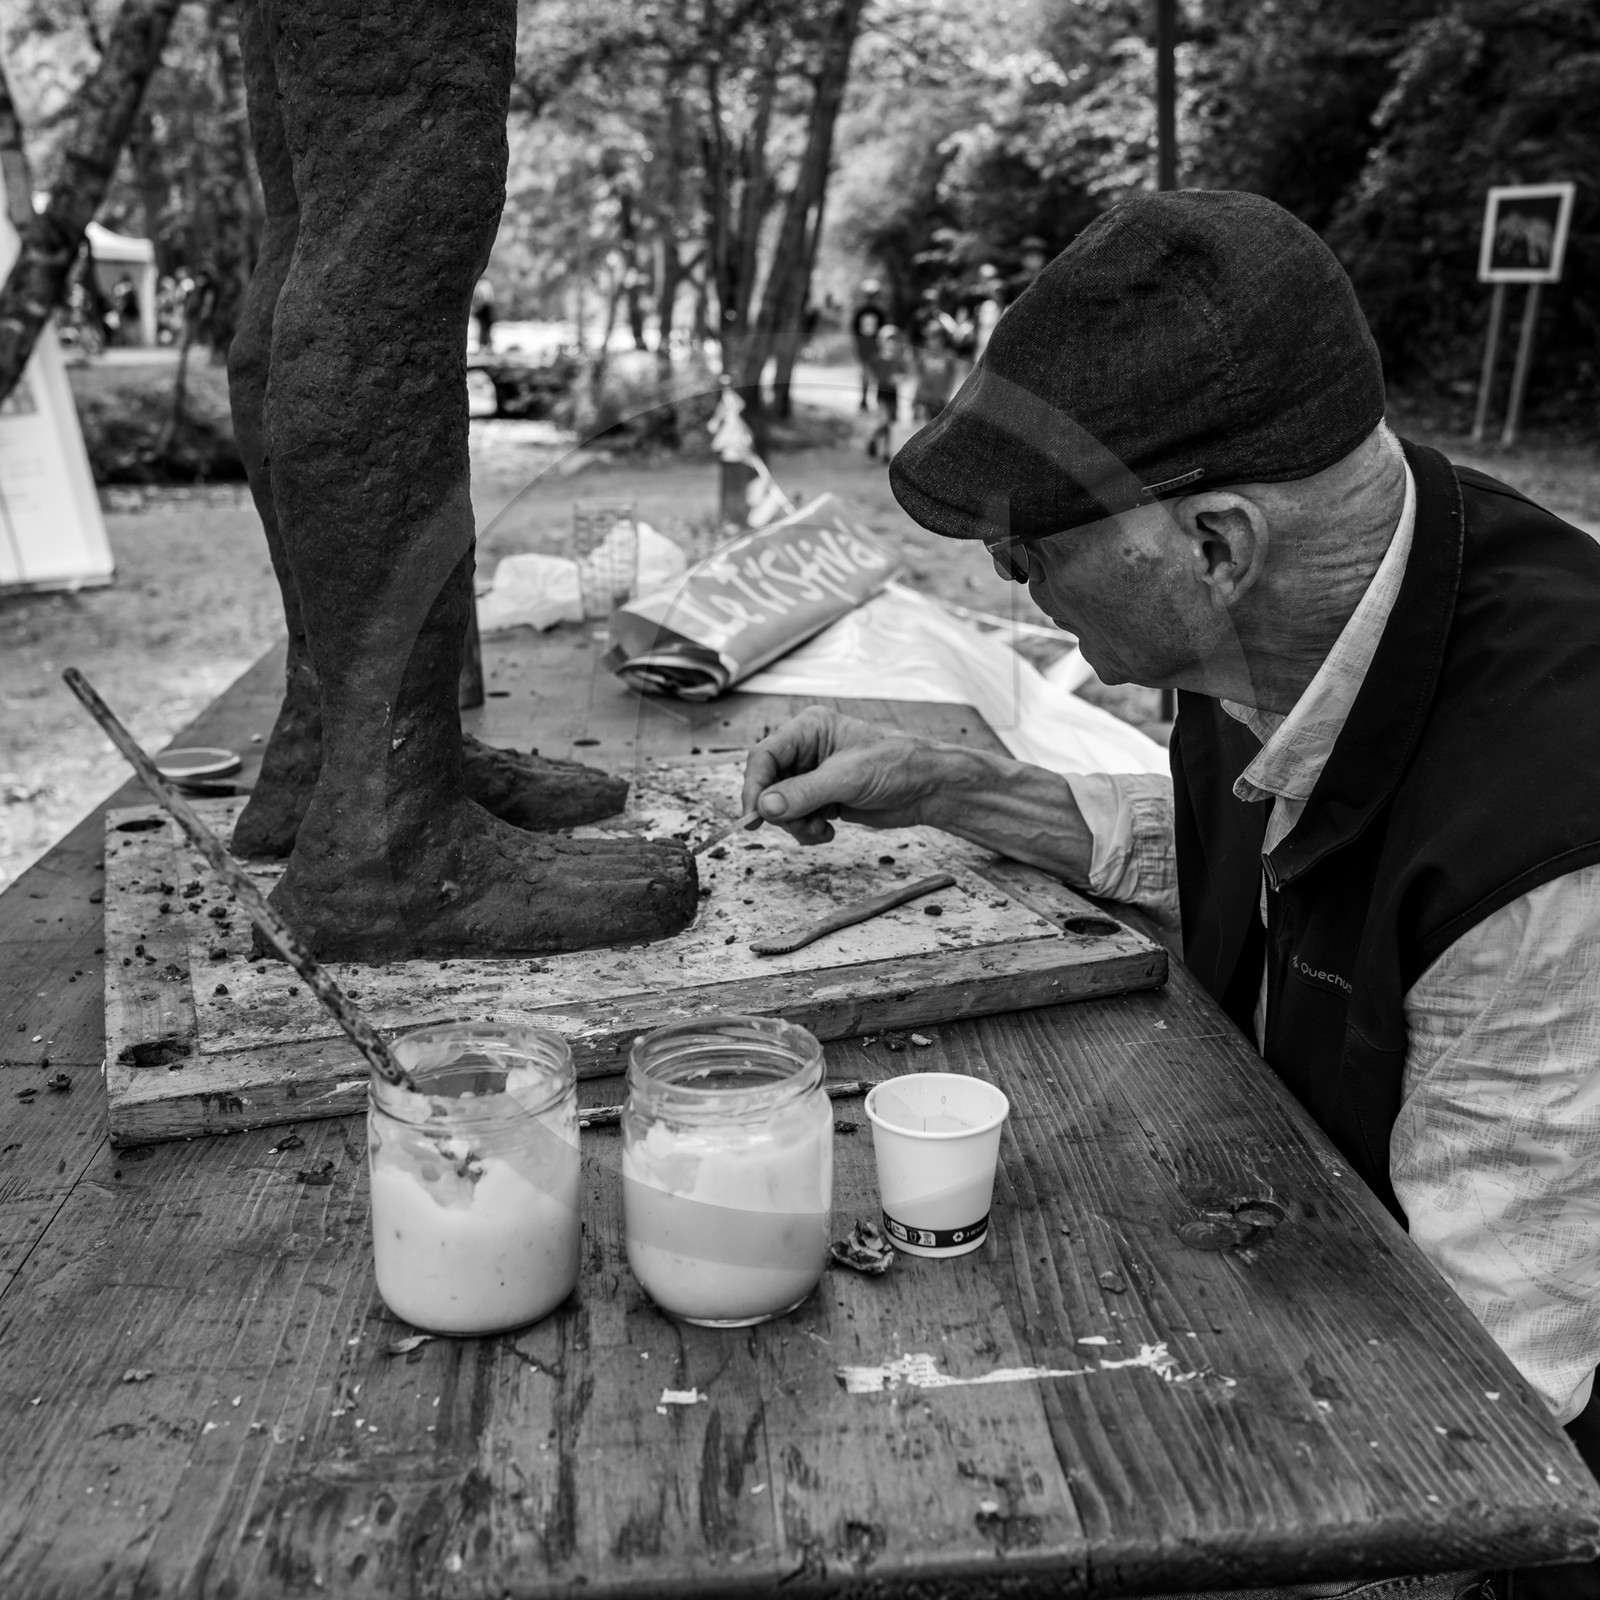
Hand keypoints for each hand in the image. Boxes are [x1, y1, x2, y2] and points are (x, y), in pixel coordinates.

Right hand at [741, 707, 941, 844]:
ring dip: (796, 824)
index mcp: (809, 729)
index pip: (764, 756)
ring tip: (820, 829)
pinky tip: (828, 831)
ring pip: (780, 806)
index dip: (755, 786)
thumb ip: (803, 793)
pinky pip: (796, 818)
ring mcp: (813, 776)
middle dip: (781, 811)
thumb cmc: (896, 766)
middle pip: (768, 784)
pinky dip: (807, 830)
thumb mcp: (847, 778)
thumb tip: (765, 807)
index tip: (754, 816)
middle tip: (800, 825)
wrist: (928, 788)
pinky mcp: (822, 798)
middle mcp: (806, 750)